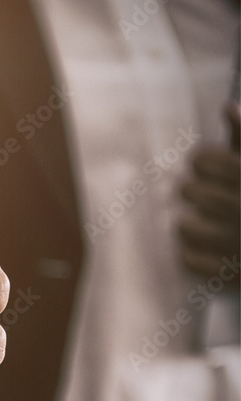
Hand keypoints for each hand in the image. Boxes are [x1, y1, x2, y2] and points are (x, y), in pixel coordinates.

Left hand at [178, 106, 239, 285]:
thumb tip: (227, 106)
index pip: (201, 160)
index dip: (199, 163)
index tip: (203, 168)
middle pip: (188, 190)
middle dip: (192, 191)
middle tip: (196, 194)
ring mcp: (239, 242)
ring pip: (184, 225)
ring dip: (186, 223)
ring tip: (194, 221)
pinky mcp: (233, 273)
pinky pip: (190, 258)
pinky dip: (191, 253)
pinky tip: (203, 247)